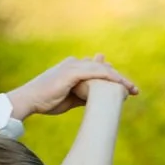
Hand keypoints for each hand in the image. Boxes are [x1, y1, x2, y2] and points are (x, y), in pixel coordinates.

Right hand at [5, 54, 139, 119]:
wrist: (29, 100)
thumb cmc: (46, 101)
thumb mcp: (69, 99)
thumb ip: (83, 96)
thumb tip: (97, 101)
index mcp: (73, 68)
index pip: (98, 70)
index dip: (113, 77)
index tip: (126, 88)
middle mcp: (74, 63)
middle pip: (103, 68)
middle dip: (120, 79)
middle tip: (134, 90)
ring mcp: (73, 66)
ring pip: (102, 70)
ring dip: (119, 79)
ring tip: (132, 89)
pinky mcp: (72, 72)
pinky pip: (95, 73)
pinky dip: (109, 78)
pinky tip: (120, 84)